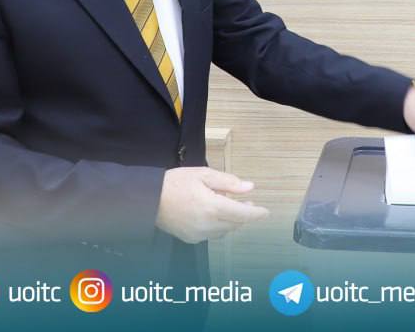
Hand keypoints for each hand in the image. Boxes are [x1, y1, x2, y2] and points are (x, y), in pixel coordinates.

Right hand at [154, 167, 269, 243]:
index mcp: (213, 207)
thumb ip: (228, 182)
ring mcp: (199, 234)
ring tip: (229, 205)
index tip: (266, 212)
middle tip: (246, 201)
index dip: (257, 214)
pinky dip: (217, 226)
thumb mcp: (203, 174)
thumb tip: (250, 188)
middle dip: (244, 214)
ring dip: (231, 220)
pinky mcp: (191, 239)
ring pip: (224, 230)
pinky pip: (212, 234)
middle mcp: (208, 225)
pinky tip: (212, 215)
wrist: (148, 199)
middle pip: (235, 224)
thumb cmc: (175, 182)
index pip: (243, 214)